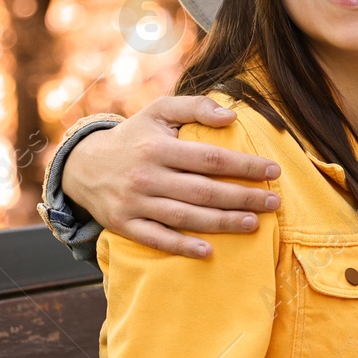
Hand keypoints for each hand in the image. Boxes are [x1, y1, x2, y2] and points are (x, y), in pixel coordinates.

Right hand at [60, 95, 280, 257]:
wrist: (83, 165)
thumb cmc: (135, 136)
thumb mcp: (159, 111)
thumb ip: (195, 107)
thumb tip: (232, 116)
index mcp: (158, 147)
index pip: (209, 158)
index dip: (243, 166)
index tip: (272, 170)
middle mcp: (146, 175)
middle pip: (203, 191)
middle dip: (242, 197)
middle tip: (273, 202)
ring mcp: (135, 203)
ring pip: (185, 217)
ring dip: (221, 222)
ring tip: (253, 224)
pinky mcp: (125, 225)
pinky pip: (156, 239)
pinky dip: (182, 246)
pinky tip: (208, 251)